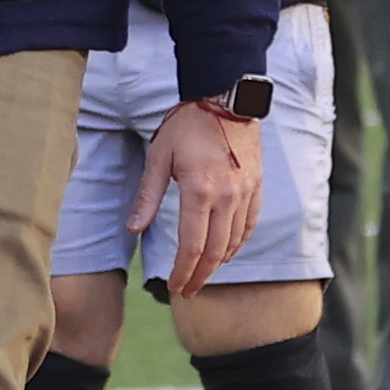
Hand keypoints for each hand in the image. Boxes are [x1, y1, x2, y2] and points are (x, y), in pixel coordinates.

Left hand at [130, 105, 263, 298]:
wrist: (225, 98)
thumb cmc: (187, 125)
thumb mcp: (159, 157)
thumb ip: (148, 196)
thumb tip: (133, 228)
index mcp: (199, 191)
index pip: (192, 246)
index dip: (183, 272)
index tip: (175, 288)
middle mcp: (227, 196)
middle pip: (215, 250)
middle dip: (200, 275)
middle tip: (188, 291)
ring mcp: (245, 191)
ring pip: (235, 240)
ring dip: (218, 262)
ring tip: (203, 274)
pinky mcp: (256, 185)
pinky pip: (250, 223)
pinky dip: (239, 242)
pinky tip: (228, 252)